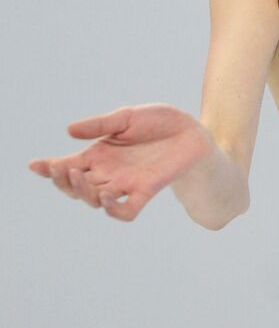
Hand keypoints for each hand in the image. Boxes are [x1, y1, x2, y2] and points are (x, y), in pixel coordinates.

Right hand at [27, 103, 215, 220]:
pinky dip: (114, 209)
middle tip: (63, 168)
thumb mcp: (127, 116)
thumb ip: (100, 124)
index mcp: (98, 155)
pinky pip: (126, 211)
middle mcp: (108, 173)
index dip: (48, 169)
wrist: (193, 131)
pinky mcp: (146, 191)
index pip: (66, 166)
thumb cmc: (160, 122)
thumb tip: (68, 131)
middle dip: (63, 181)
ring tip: (80, 175)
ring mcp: (126, 184)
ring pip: (94, 200)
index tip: (35, 165)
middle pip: (75, 187)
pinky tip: (109, 195)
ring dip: (82, 192)